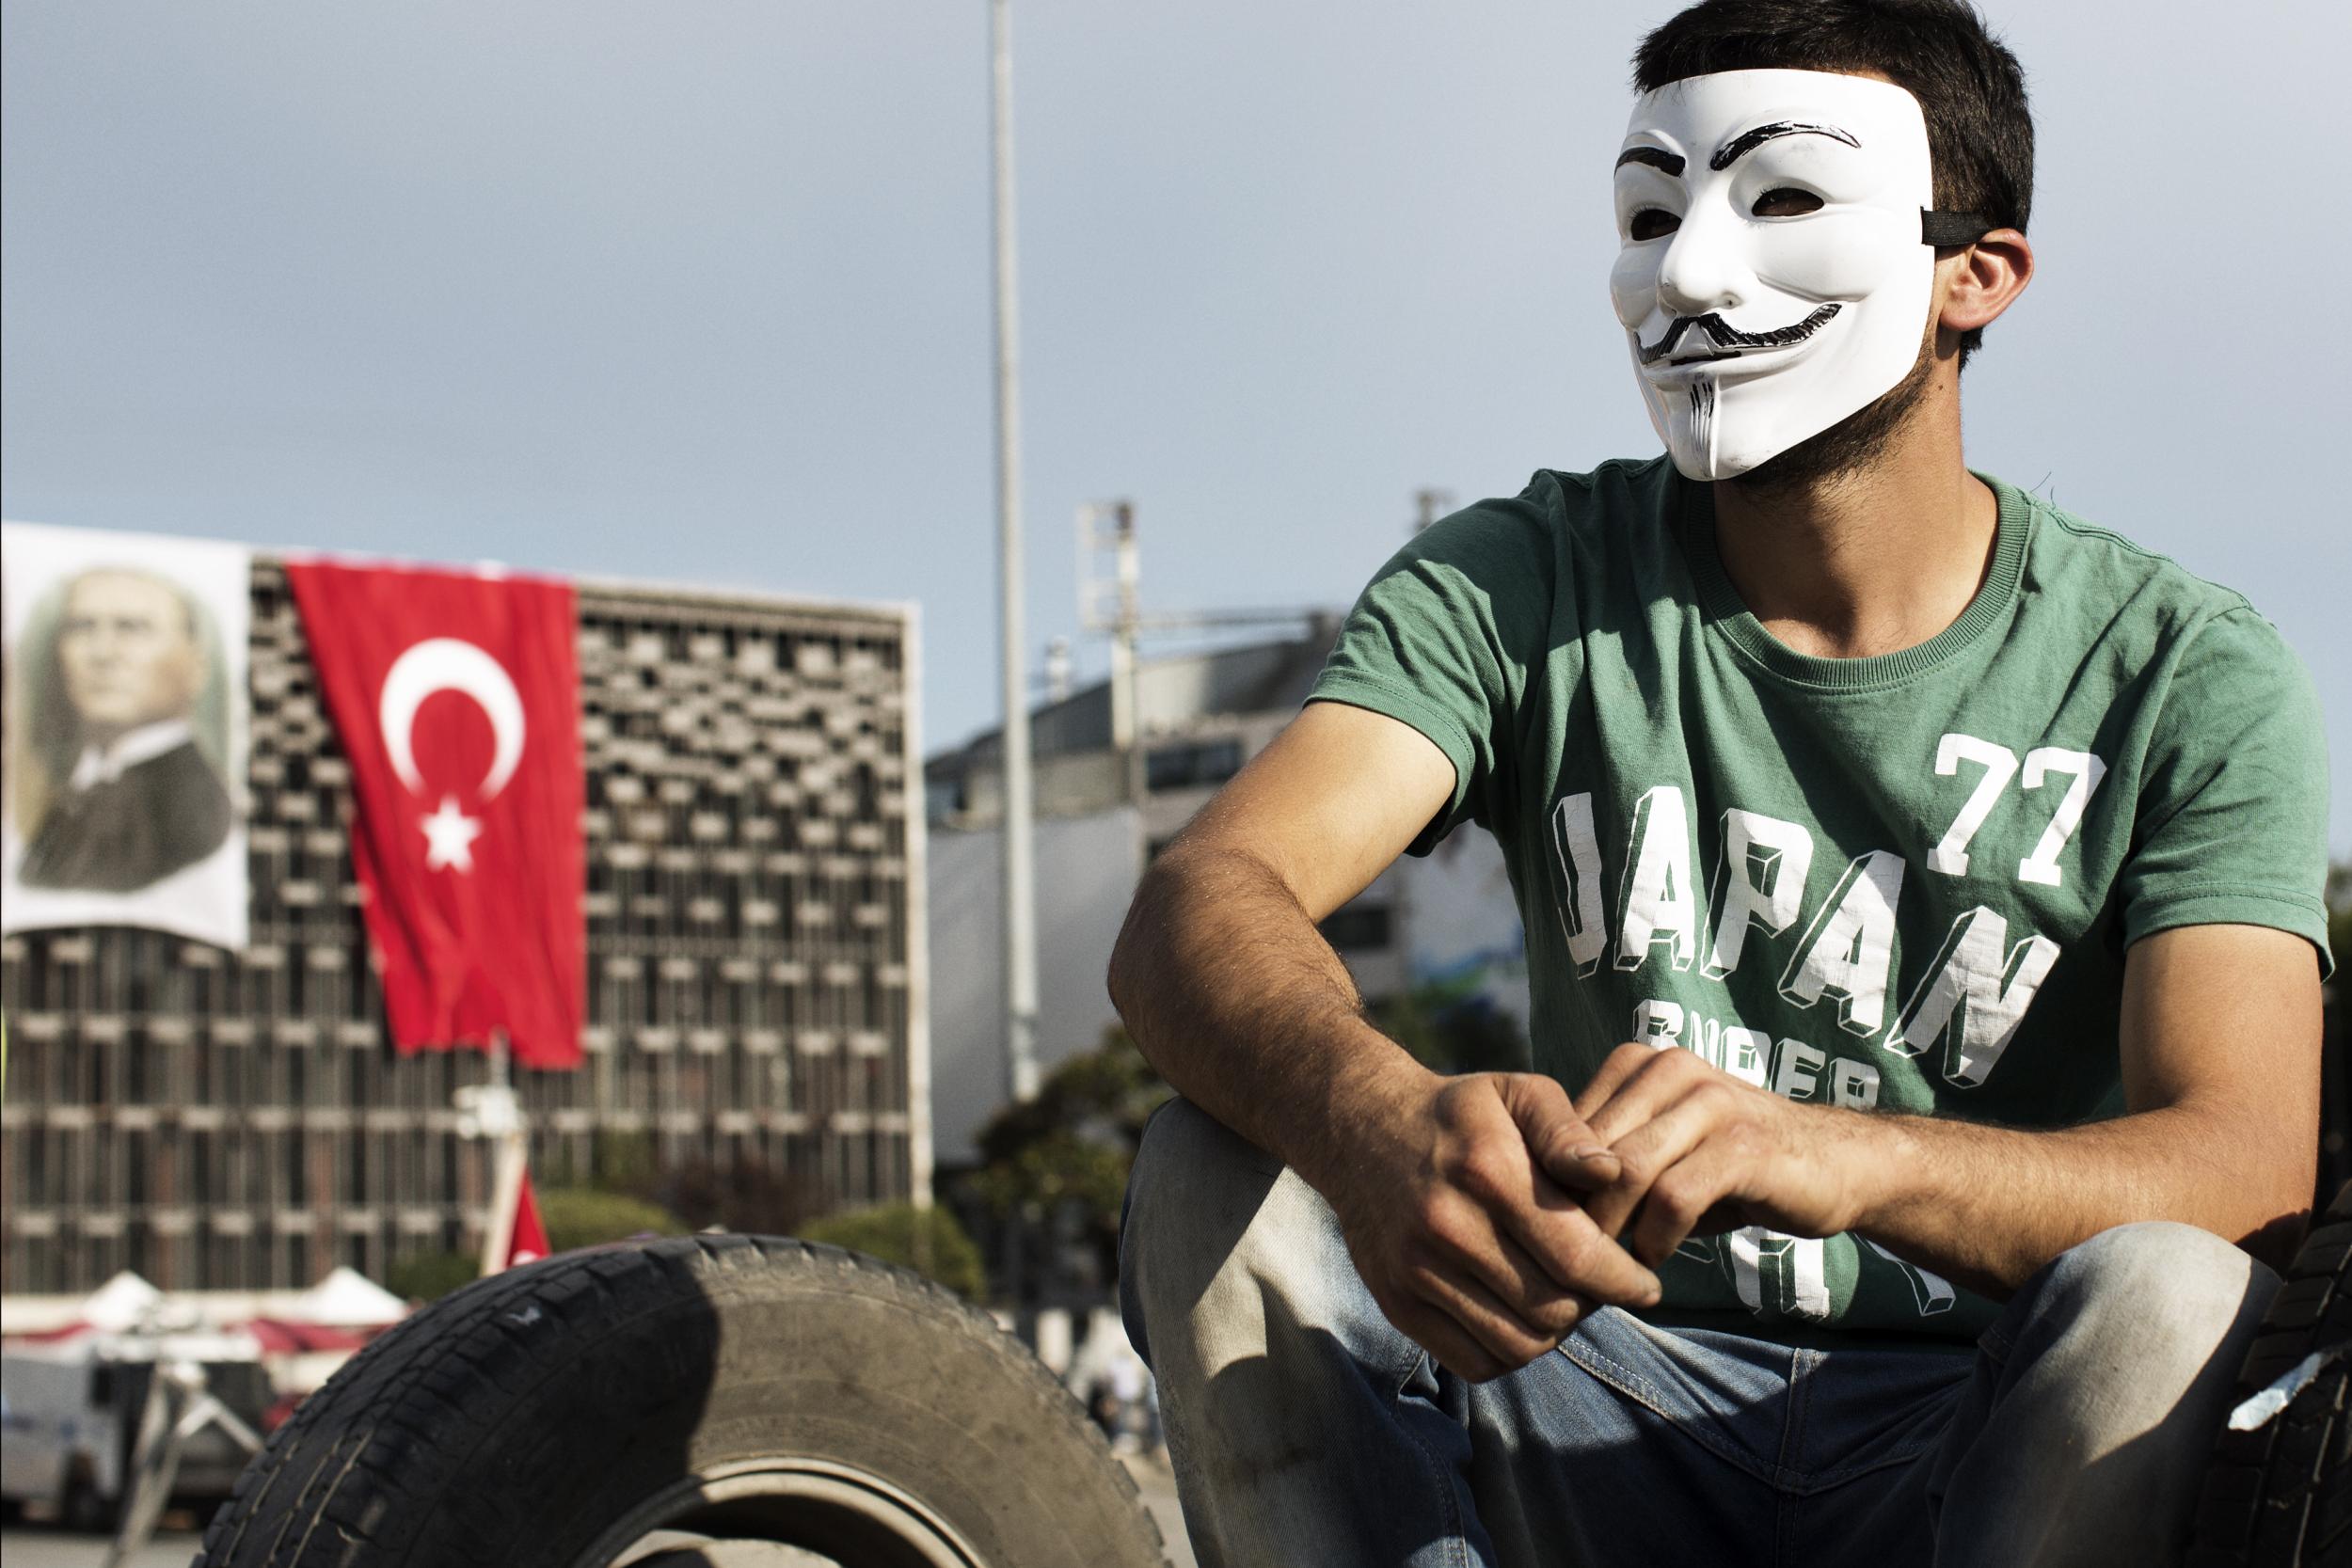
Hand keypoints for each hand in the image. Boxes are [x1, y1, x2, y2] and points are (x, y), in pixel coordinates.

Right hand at [1317, 1070, 1663, 1382]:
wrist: (1360, 1132)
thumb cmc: (1459, 1115)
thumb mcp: (1518, 1092)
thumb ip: (1569, 1130)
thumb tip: (1612, 1173)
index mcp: (1488, 1172)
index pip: (1578, 1256)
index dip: (1625, 1281)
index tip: (1646, 1285)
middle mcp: (1448, 1227)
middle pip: (1553, 1307)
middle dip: (1594, 1305)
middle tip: (1603, 1287)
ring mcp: (1416, 1271)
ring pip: (1518, 1343)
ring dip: (1555, 1333)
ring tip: (1564, 1301)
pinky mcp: (1396, 1303)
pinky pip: (1474, 1361)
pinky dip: (1510, 1352)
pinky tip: (1521, 1317)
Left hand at [1575, 1043, 1868, 1267]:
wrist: (1836, 1163)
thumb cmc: (1731, 1166)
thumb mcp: (1660, 1153)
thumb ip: (1605, 1162)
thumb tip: (1533, 1204)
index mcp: (1638, 1062)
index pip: (1564, 1125)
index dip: (1551, 1184)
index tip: (1552, 1231)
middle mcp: (1670, 1069)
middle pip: (1588, 1150)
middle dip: (1576, 1212)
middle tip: (1575, 1259)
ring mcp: (1709, 1102)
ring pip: (1625, 1173)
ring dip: (1612, 1232)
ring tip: (1612, 1265)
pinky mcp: (1742, 1146)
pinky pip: (1673, 1198)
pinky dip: (1655, 1239)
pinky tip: (1655, 1259)